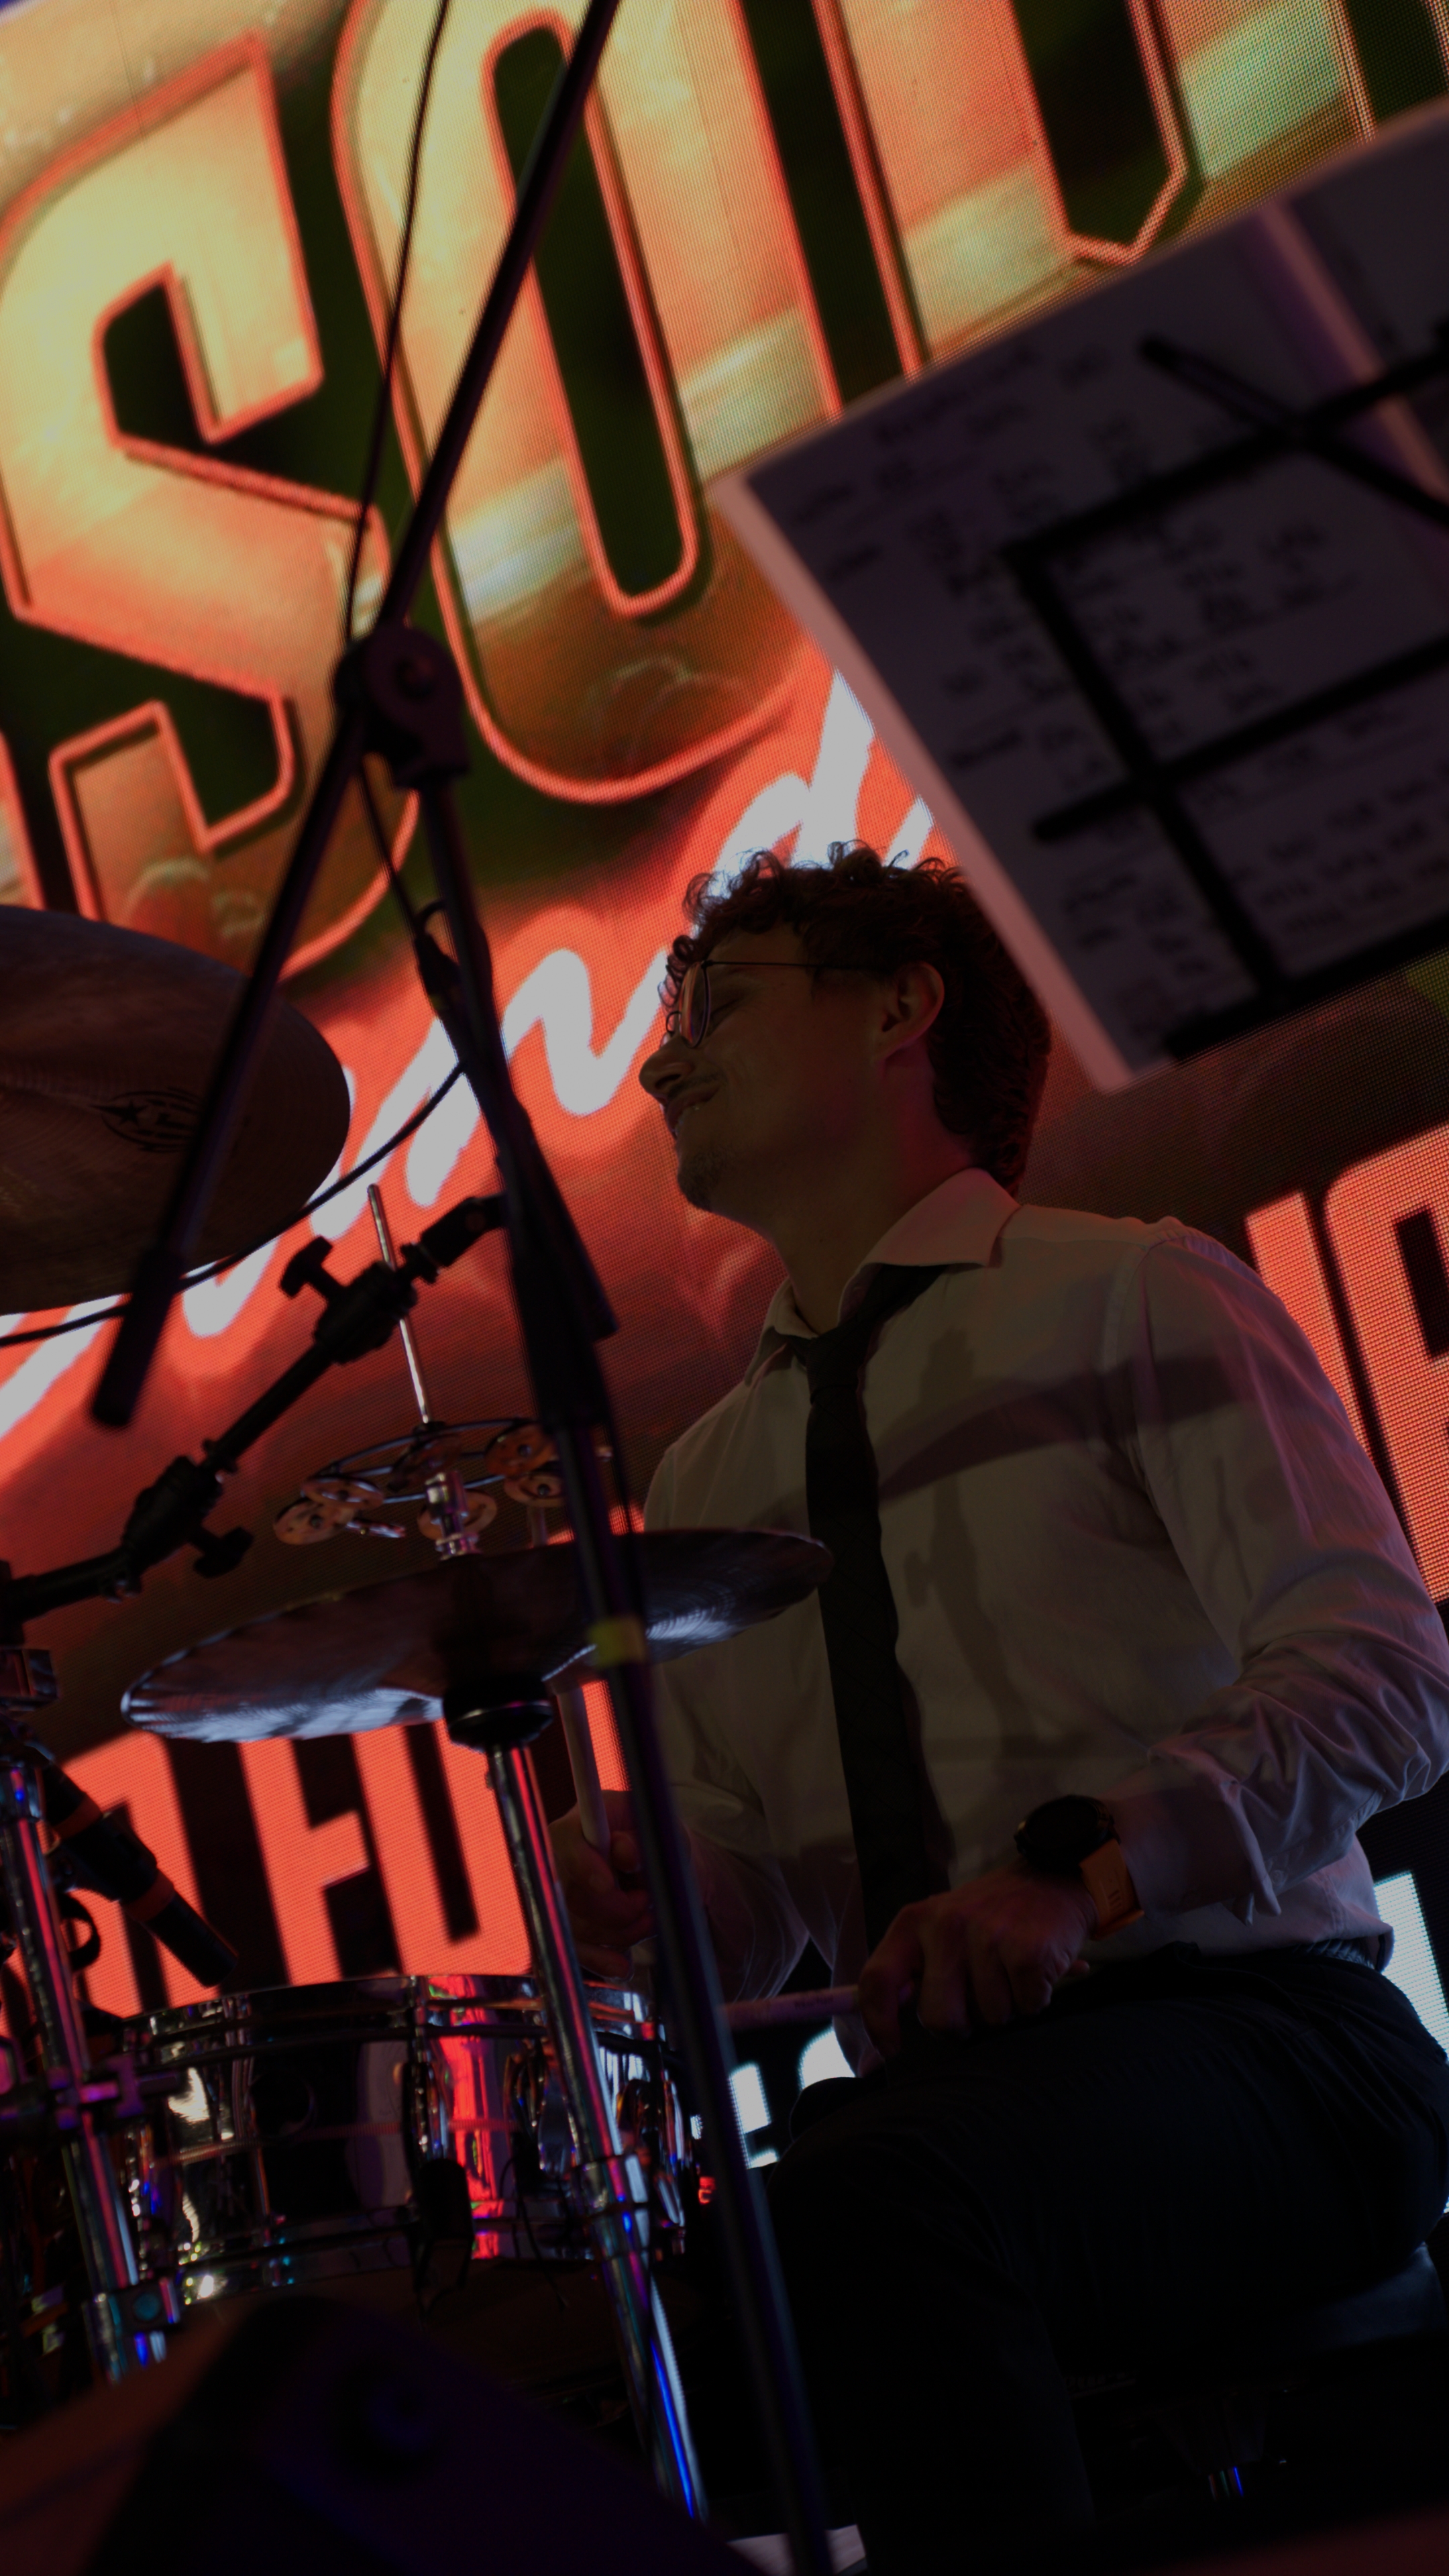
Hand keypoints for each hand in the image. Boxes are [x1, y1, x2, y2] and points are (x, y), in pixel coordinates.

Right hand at [550, 1789, 654, 1978]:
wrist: (654, 1864)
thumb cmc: (653, 1839)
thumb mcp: (657, 1829)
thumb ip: (642, 1837)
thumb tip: (625, 1853)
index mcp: (577, 1827)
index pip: (567, 1846)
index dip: (584, 1867)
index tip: (606, 1885)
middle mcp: (557, 1863)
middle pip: (574, 1896)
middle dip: (618, 1909)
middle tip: (646, 1900)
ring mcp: (559, 1899)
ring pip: (579, 1929)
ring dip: (621, 1932)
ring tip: (649, 1919)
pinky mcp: (568, 1928)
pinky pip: (576, 1952)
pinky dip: (601, 1961)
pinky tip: (621, 1964)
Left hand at [858, 1863, 1096, 2057]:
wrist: (1053, 1877)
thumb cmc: (992, 1916)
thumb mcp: (941, 1928)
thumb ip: (913, 1974)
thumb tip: (877, 2044)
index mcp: (915, 1921)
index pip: (878, 1979)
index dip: (879, 2023)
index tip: (891, 2049)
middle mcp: (946, 1925)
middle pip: (938, 2018)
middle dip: (961, 2025)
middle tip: (978, 2000)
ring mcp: (988, 1936)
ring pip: (989, 2018)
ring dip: (1005, 2007)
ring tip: (1010, 1971)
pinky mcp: (1028, 1950)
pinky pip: (1027, 2006)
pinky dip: (1035, 1998)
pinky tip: (1034, 1968)